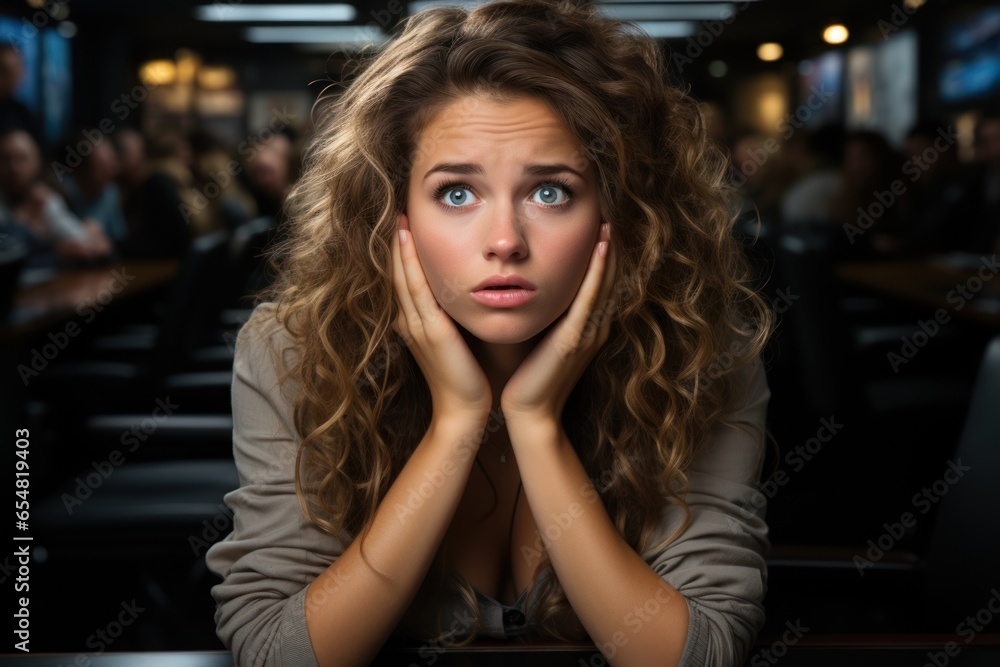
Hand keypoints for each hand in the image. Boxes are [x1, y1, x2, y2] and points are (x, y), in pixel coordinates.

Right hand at [391, 212, 492, 422]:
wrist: (465, 413)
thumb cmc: (468, 380)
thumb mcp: (456, 343)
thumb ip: (453, 320)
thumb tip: (463, 296)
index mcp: (416, 324)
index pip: (405, 280)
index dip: (401, 253)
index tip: (403, 224)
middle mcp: (410, 321)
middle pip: (397, 273)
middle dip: (395, 243)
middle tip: (393, 210)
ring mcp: (417, 325)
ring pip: (402, 276)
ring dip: (398, 245)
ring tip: (397, 215)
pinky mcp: (429, 330)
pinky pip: (416, 289)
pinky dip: (408, 262)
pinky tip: (406, 239)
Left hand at [500, 222, 615, 423]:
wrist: (528, 413)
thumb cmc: (526, 378)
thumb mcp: (538, 338)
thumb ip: (542, 315)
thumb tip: (529, 287)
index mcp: (584, 327)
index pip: (598, 284)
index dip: (601, 256)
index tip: (598, 226)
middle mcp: (592, 327)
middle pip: (607, 280)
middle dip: (609, 249)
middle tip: (608, 215)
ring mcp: (588, 333)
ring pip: (605, 284)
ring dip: (608, 254)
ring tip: (609, 223)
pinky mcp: (576, 339)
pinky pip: (591, 299)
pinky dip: (598, 272)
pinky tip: (601, 248)